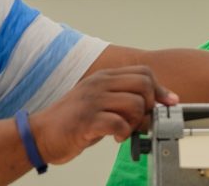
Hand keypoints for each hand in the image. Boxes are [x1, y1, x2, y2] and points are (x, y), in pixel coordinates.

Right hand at [30, 65, 177, 164]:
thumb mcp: (98, 101)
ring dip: (136, 122)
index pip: (143, 72)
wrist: (41, 134)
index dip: (160, 89)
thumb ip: (122, 98)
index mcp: (103, 77)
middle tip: (138, 119)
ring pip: (135, 104)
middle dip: (149, 105)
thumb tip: (154, 104)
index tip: (167, 103)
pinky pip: (120, 123)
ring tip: (124, 130)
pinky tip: (115, 137)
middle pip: (144, 84)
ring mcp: (92, 100)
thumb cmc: (72, 120)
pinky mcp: (87, 119)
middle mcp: (99, 84)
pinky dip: (123, 133)